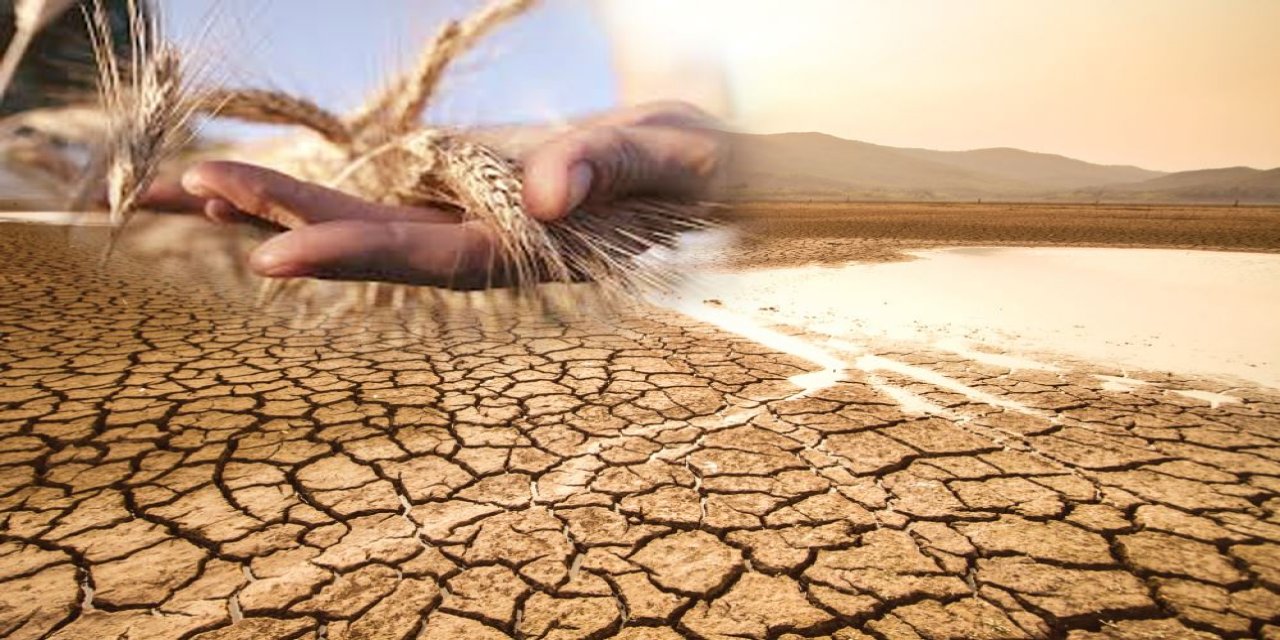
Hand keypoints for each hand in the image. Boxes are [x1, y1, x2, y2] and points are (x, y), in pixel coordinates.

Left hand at [176, 102, 726, 287]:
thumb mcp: (664, 157)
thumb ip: (608, 169)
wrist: (690, 166)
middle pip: (365, 240)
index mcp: (520, 249)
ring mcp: (458, 213)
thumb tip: (548, 192)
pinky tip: (249, 185)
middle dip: (279, 219)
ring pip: (354, 215)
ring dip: (272, 207)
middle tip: (187, 193)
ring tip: (185, 193)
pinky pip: (370, 186)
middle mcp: (474, 241)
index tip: (272, 254)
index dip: (351, 255)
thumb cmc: (689, 167)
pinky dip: (309, 183)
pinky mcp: (452, 182)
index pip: (426, 259)